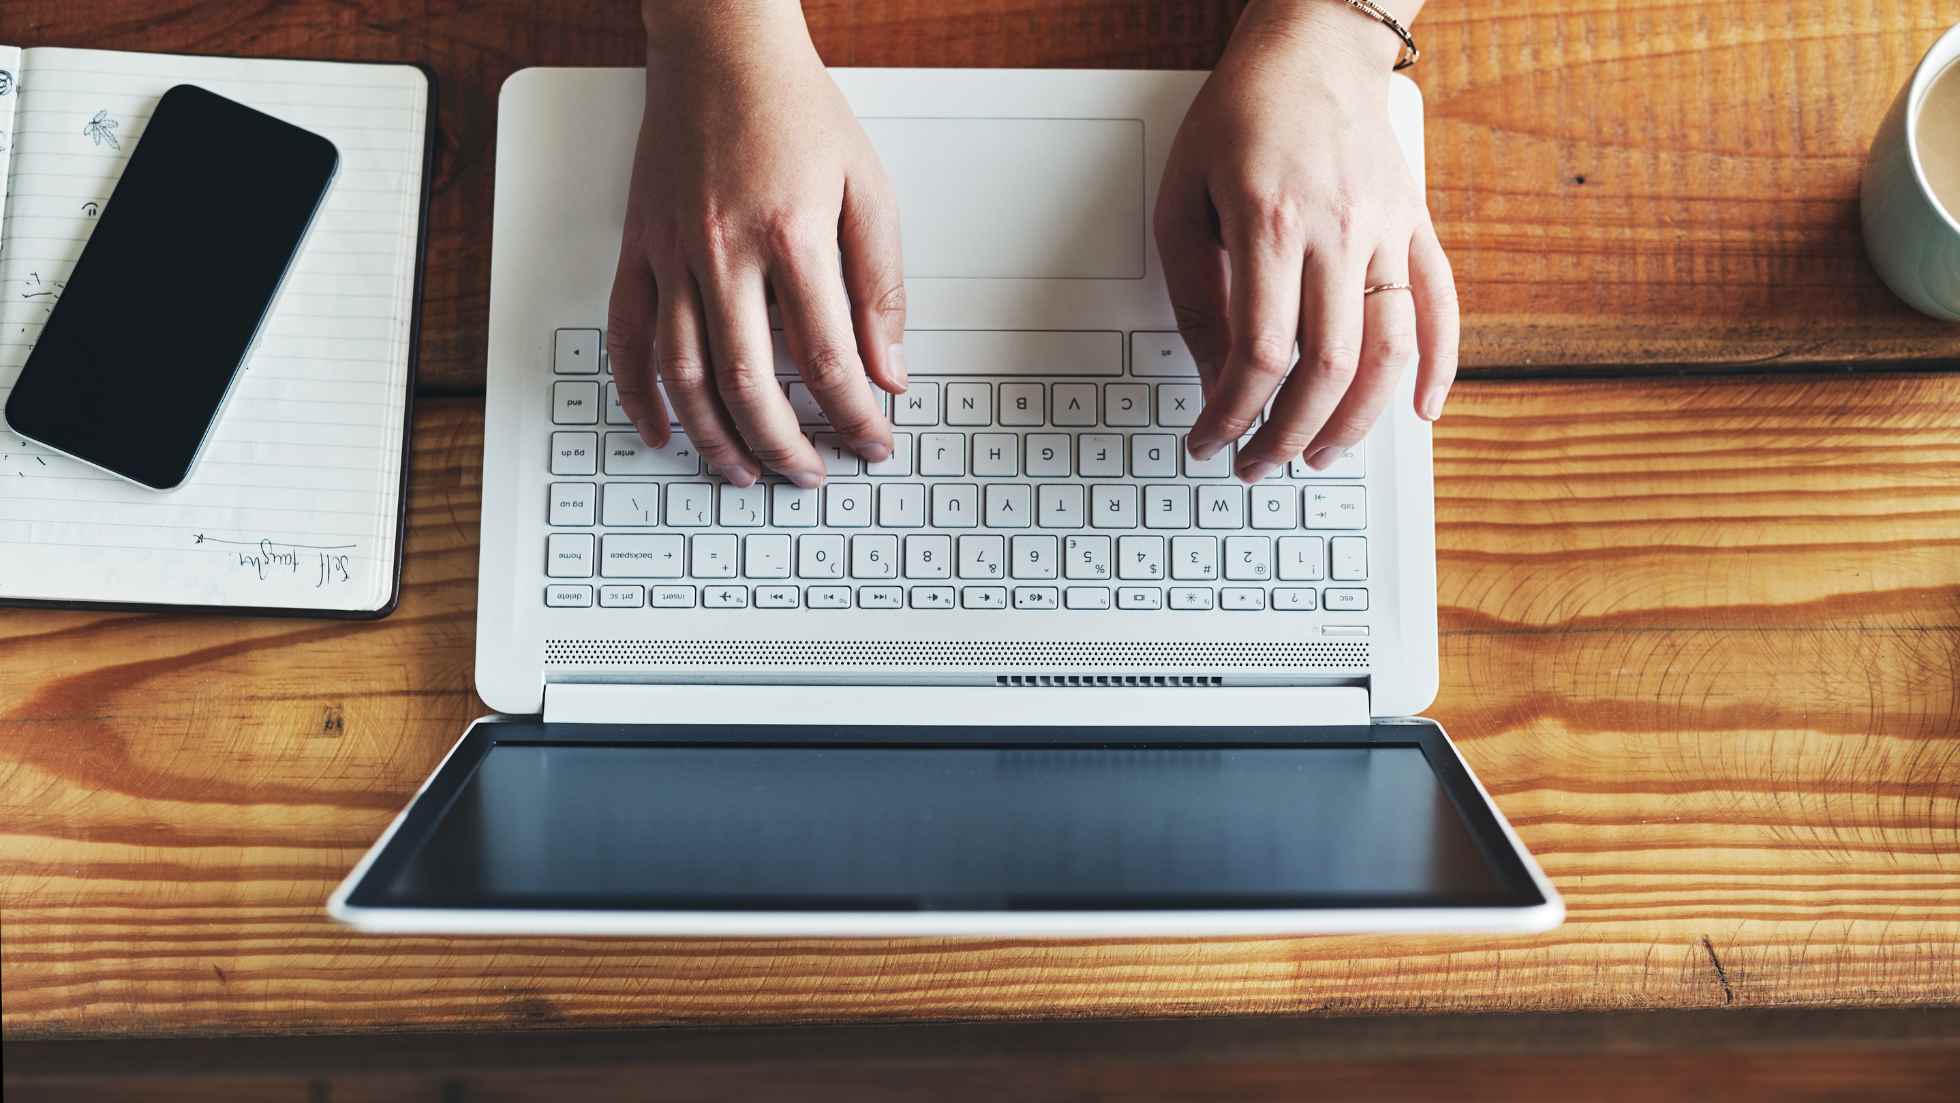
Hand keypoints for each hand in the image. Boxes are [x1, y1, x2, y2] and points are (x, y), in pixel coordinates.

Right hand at [607, 1, 905, 488]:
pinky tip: (663, 431)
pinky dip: (638, 394)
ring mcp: (671, 253)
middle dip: (784, 446)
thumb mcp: (868, 190)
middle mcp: (723, 251)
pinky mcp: (638, 248)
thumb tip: (889, 369)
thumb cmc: (796, 111)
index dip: (855, 417)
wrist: (720, 49)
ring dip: (714, 438)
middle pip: (751, 383)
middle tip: (810, 475)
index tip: (872, 444)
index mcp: (791, 236)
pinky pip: (626, 336)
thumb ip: (881, 286)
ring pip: (683, 374)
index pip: (827, 359)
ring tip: (744, 472)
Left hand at [1154, 0, 1458, 482]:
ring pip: (1390, 349)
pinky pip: (1442, 304)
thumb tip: (1213, 375)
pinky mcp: (1416, 224)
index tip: (1208, 439)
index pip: (1258, 351)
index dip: (1231, 413)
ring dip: (1358, 419)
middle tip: (1259, 464)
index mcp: (1271, 222)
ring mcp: (1387, 229)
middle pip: (1328, 366)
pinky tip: (1422, 411)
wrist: (1313, 46)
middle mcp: (1339, 229)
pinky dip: (1441, 365)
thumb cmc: (1242, 116)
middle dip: (1289, 434)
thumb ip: (1196, 293)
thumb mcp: (1183, 198)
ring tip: (1322, 454)